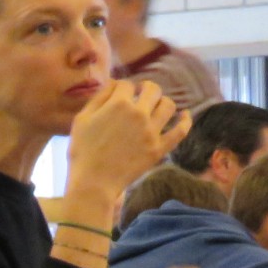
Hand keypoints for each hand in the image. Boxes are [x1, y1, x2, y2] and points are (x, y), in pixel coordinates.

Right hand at [63, 79, 191, 205]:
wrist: (93, 182)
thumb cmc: (82, 151)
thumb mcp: (81, 119)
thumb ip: (98, 98)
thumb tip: (114, 84)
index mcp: (118, 104)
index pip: (127, 85)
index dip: (122, 87)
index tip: (120, 93)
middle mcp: (139, 113)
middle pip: (152, 89)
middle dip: (146, 88)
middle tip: (141, 94)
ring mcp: (152, 131)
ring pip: (168, 105)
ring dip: (162, 101)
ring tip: (156, 106)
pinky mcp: (160, 147)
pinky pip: (180, 130)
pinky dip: (185, 120)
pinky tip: (184, 115)